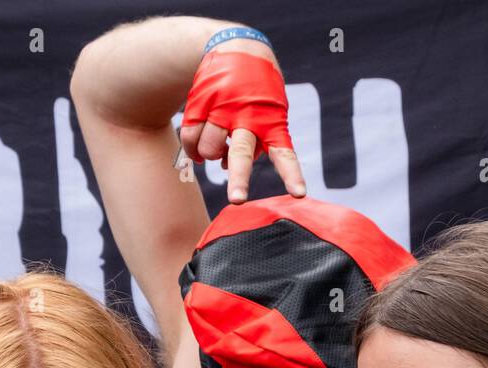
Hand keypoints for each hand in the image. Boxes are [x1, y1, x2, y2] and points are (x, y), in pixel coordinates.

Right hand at [179, 38, 305, 202]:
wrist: (236, 47)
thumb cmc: (256, 92)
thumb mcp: (267, 113)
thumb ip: (255, 143)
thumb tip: (226, 167)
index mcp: (271, 121)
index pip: (284, 153)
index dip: (291, 176)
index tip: (299, 195)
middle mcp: (248, 116)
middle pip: (242, 153)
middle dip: (239, 179)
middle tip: (237, 201)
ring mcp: (223, 109)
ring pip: (209, 149)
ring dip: (208, 156)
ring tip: (210, 151)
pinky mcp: (201, 103)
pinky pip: (189, 137)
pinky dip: (190, 148)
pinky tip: (196, 148)